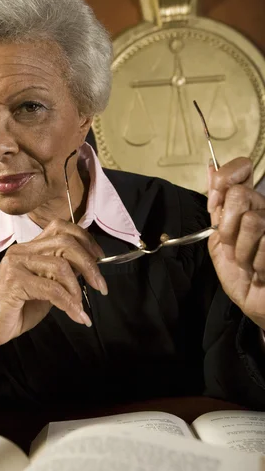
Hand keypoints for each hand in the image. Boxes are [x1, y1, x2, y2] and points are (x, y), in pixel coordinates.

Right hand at [0, 219, 107, 349]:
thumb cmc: (16, 310)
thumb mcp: (46, 288)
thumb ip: (62, 275)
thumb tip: (89, 269)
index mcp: (29, 248)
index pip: (61, 228)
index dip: (85, 239)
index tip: (99, 258)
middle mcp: (21, 250)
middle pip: (65, 243)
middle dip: (89, 265)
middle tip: (100, 286)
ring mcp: (16, 264)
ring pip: (61, 266)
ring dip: (77, 289)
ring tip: (79, 308)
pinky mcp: (14, 281)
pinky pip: (52, 289)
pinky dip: (69, 304)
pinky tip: (75, 315)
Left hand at [207, 157, 264, 328]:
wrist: (259, 303)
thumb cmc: (240, 275)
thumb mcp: (219, 241)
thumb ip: (216, 208)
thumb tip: (210, 168)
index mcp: (248, 205)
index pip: (242, 167)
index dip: (226, 177)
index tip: (216, 205)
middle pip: (239, 195)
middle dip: (227, 228)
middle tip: (232, 247)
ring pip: (252, 221)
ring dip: (242, 252)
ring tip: (248, 264)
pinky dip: (257, 264)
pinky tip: (262, 271)